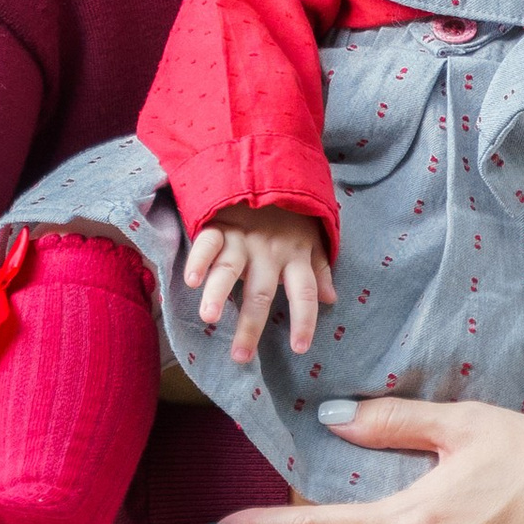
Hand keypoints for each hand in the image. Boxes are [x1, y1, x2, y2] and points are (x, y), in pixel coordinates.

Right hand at [185, 205, 333, 364]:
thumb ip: (320, 268)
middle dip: (251, 327)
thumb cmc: (289, 211)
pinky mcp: (219, 224)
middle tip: (241, 357)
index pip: (305, 293)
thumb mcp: (313, 236)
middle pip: (261, 293)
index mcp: (296, 254)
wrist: (264, 166)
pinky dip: (198, 260)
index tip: (300, 349)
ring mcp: (243, 238)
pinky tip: (191, 279)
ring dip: (218, 294)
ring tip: (209, 319)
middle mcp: (270, 250)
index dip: (304, 321)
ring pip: (231, 269)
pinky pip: (208, 243)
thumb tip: (332, 299)